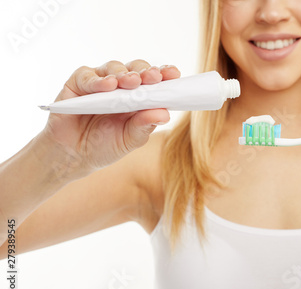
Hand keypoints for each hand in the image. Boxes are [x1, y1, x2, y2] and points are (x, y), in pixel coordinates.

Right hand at [41, 60, 179, 176]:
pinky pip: (89, 76)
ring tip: (132, 82)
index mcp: (139, 98)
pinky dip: (99, 80)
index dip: (164, 75)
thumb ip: (145, 126)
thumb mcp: (129, 139)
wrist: (72, 156)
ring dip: (124, 74)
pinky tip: (108, 85)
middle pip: (137, 70)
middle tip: (154, 77)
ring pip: (115, 68)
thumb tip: (165, 114)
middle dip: (146, 72)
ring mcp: (100, 82)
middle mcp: (121, 86)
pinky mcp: (78, 82)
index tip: (174, 74)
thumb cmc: (104, 146)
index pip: (154, 81)